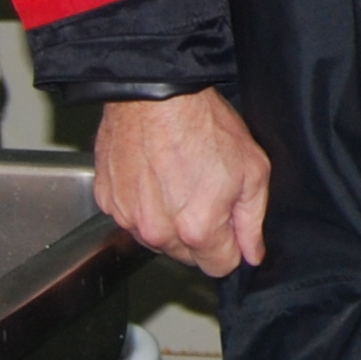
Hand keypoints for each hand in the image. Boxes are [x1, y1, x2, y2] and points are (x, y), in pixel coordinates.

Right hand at [95, 90, 272, 275]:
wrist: (156, 92)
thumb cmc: (202, 123)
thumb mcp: (252, 170)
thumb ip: (252, 221)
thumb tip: (252, 253)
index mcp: (197, 230)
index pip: (219, 266)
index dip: (230, 245)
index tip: (229, 223)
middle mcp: (158, 231)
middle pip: (186, 255)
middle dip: (199, 233)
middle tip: (204, 192)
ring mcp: (128, 217)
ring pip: (156, 238)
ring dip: (168, 220)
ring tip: (178, 179)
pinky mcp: (108, 200)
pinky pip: (130, 216)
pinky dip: (142, 203)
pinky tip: (154, 174)